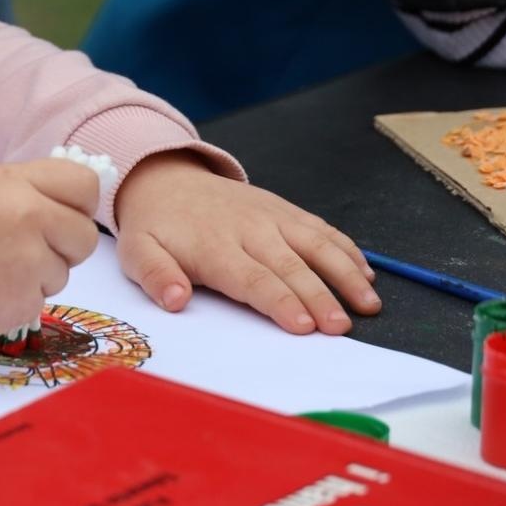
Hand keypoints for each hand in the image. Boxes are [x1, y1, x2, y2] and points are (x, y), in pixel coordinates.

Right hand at [0, 159, 100, 334]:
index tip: (57, 216)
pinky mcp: (23, 302)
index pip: (86, 187)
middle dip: (63, 247)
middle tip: (21, 249)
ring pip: (63, 273)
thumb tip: (80, 208)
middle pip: (85, 237)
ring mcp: (29, 262)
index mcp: (17, 182)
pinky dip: (19, 300)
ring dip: (37, 276)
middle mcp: (30, 217)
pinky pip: (42, 301)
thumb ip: (34, 194)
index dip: (77, 205)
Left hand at [113, 151, 380, 333]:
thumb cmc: (156, 227)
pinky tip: (366, 272)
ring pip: (316, 244)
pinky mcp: (284, 209)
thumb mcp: (137, 252)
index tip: (303, 325)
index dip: (280, 301)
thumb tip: (175, 299)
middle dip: (318, 296)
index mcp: (213, 246)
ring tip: (368, 303)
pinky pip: (321, 228)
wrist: (166, 179)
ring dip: (345, 273)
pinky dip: (346, 249)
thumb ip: (155, 276)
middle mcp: (249, 229)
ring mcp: (271, 216)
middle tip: (341, 327)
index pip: (252, 279)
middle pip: (290, 266)